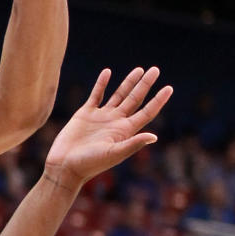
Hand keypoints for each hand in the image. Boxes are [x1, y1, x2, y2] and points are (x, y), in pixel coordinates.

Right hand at [43, 66, 171, 193]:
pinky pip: (96, 95)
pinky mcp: (85, 114)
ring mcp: (101, 117)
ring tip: (139, 69)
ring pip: (119, 95)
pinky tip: (107, 72)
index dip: (158, 100)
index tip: (169, 88)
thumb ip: (133, 143)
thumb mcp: (114, 154)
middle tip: (155, 70)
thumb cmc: (90, 164)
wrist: (65, 166)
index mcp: (125, 131)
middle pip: (135, 99)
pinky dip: (101, 84)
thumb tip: (154, 137)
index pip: (147, 112)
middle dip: (145, 84)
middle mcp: (116, 122)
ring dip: (128, 82)